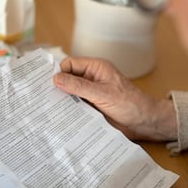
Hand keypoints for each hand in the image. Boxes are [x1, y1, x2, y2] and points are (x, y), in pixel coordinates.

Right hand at [53, 57, 177, 140]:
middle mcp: (92, 79)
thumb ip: (79, 86)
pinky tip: (60, 117)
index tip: (47, 84)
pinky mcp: (92, 107)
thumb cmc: (130, 104)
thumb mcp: (103, 93)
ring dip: (63, 100)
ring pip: (71, 94)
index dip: (59, 72)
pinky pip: (76, 106)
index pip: (70, 64)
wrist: (144, 122)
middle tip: (43, 97)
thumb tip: (57, 79)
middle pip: (68, 79)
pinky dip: (69, 110)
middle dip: (58, 87)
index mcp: (96, 68)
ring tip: (48, 109)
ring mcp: (91, 93)